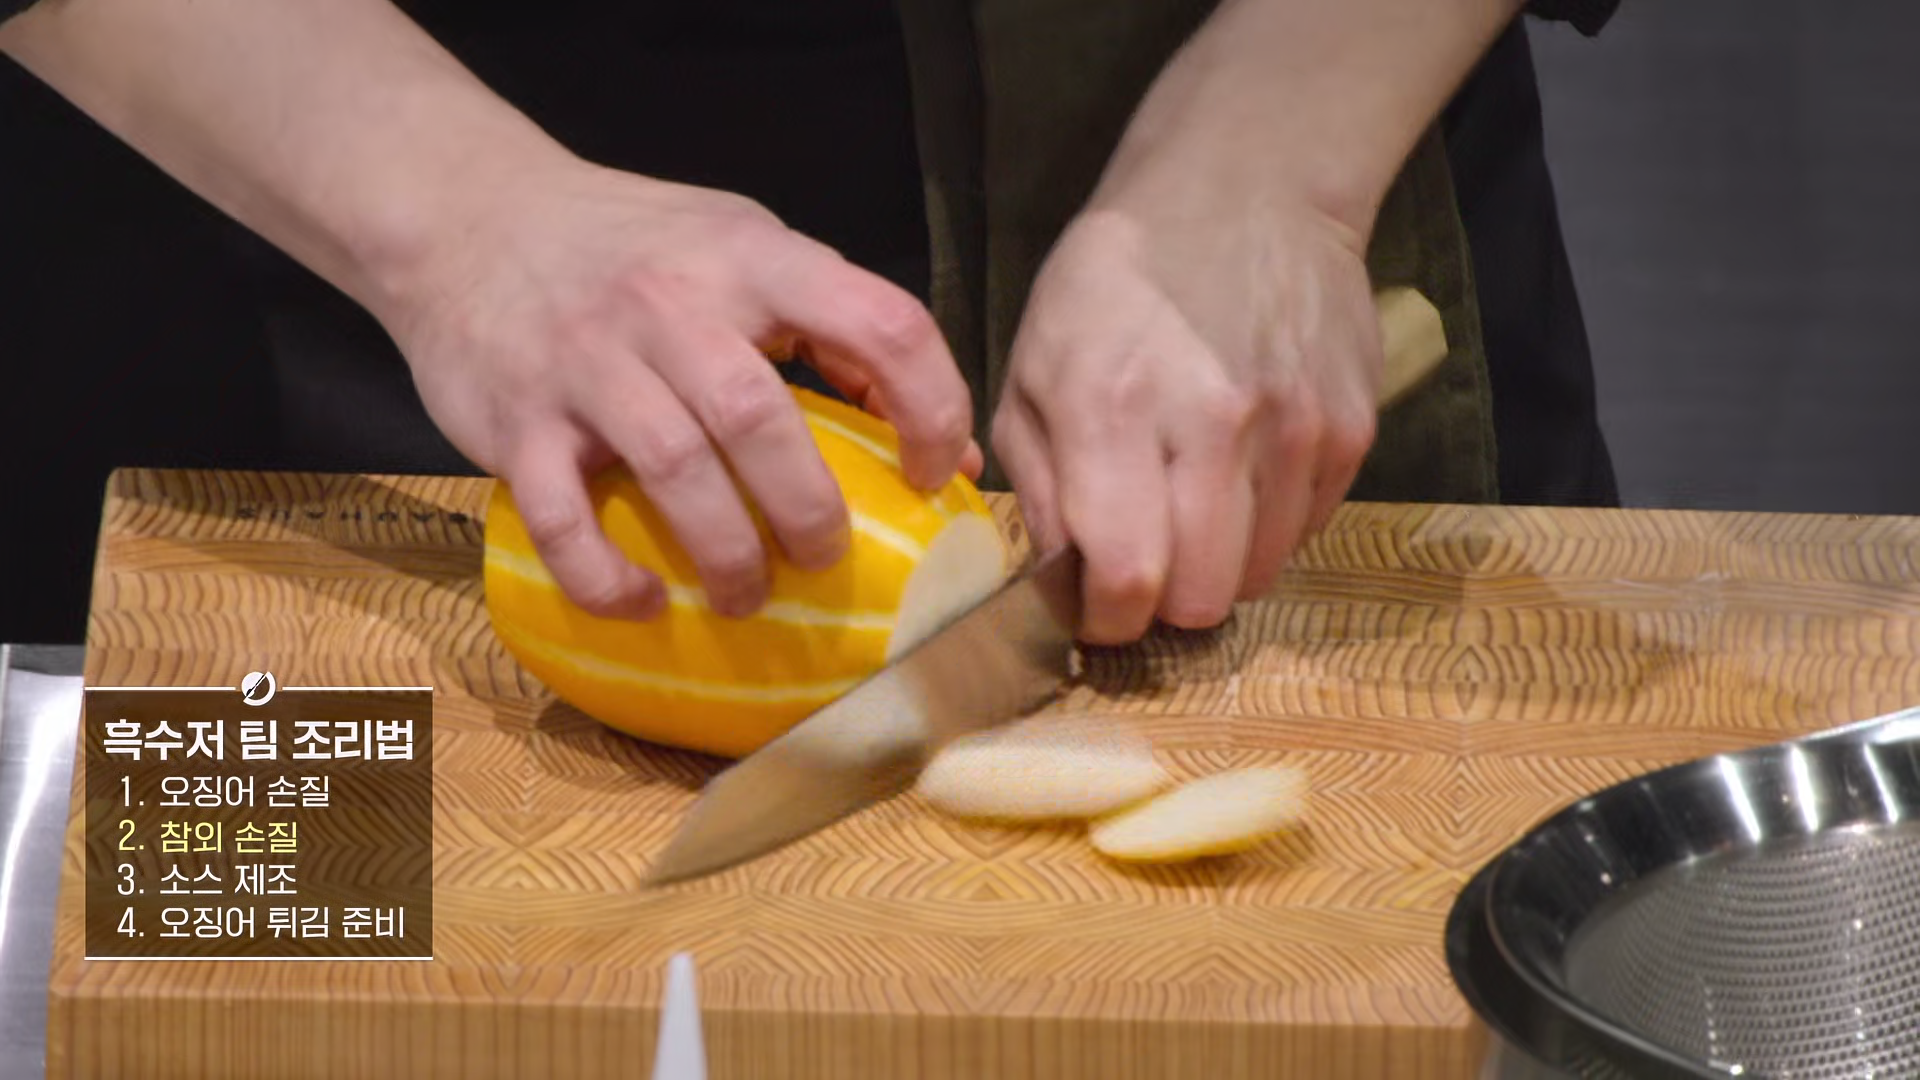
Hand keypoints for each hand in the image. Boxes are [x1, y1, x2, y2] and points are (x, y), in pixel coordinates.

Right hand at [377, 160, 979, 619]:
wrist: (468, 212)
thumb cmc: (636, 247)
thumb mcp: (745, 248)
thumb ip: (833, 331)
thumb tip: (943, 451)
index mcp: (751, 256)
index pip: (879, 323)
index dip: (930, 407)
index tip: (928, 472)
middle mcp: (670, 302)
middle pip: (760, 417)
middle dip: (808, 509)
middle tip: (824, 556)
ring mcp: (587, 361)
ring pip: (673, 469)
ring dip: (725, 554)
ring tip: (746, 596)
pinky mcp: (516, 420)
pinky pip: (564, 518)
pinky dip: (608, 577)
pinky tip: (643, 602)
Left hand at [991, 202, 1382, 644]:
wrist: (1245, 188)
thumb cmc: (1117, 283)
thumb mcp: (1034, 367)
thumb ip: (1040, 485)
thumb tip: (1064, 583)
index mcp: (1113, 409)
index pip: (1127, 579)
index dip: (1107, 618)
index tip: (1096, 605)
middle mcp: (1212, 423)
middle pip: (1202, 599)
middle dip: (1163, 604)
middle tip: (1146, 566)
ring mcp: (1293, 428)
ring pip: (1258, 577)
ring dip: (1218, 567)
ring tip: (1192, 508)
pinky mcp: (1350, 428)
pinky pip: (1305, 533)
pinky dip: (1266, 527)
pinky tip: (1240, 471)